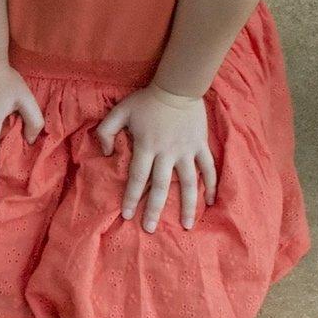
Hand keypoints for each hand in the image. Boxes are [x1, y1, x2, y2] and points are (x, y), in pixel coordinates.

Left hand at [95, 84, 216, 232]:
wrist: (177, 88)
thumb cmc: (146, 101)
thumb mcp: (119, 111)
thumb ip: (106, 131)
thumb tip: (106, 153)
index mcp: (146, 146)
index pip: (138, 178)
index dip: (132, 197)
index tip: (127, 216)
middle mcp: (167, 153)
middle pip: (161, 186)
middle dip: (154, 210)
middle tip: (149, 230)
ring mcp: (186, 151)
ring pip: (189, 183)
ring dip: (188, 205)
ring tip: (187, 226)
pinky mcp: (200, 147)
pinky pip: (208, 169)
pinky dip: (211, 185)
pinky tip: (210, 202)